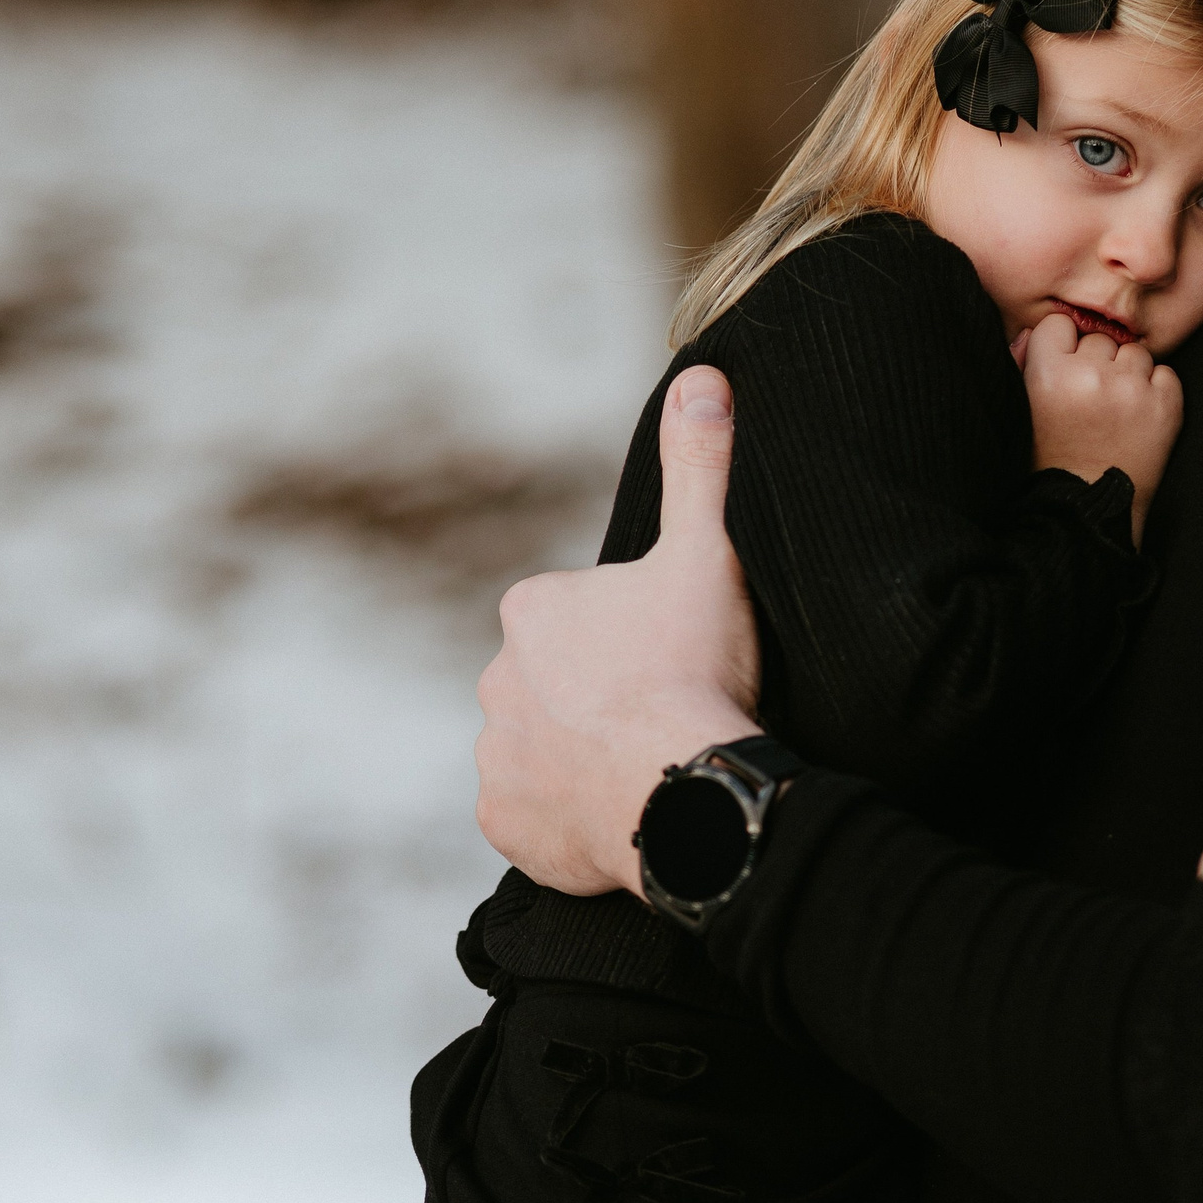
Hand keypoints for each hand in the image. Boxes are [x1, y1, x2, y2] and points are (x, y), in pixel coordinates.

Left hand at [472, 365, 760, 897]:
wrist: (683, 792)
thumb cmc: (693, 668)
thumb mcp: (707, 554)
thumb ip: (701, 466)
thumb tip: (704, 377)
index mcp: (533, 610)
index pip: (581, 618)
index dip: (634, 636)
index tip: (676, 656)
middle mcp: (495, 681)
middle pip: (559, 684)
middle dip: (602, 697)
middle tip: (668, 711)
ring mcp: (495, 758)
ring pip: (544, 749)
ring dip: (585, 757)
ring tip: (649, 766)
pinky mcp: (504, 825)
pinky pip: (535, 815)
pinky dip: (569, 817)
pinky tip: (620, 812)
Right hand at [1018, 312, 1181, 545]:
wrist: (1088, 509)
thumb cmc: (1050, 460)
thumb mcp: (1022, 409)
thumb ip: (1025, 361)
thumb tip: (1042, 328)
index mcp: (1049, 373)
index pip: (1059, 324)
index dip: (1061, 347)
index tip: (1063, 371)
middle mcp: (1091, 376)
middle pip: (1098, 339)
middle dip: (1095, 363)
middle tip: (1088, 401)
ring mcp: (1132, 390)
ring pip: (1134, 353)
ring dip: (1127, 375)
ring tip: (1113, 410)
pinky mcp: (1166, 406)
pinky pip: (1165, 373)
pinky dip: (1155, 391)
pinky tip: (1136, 417)